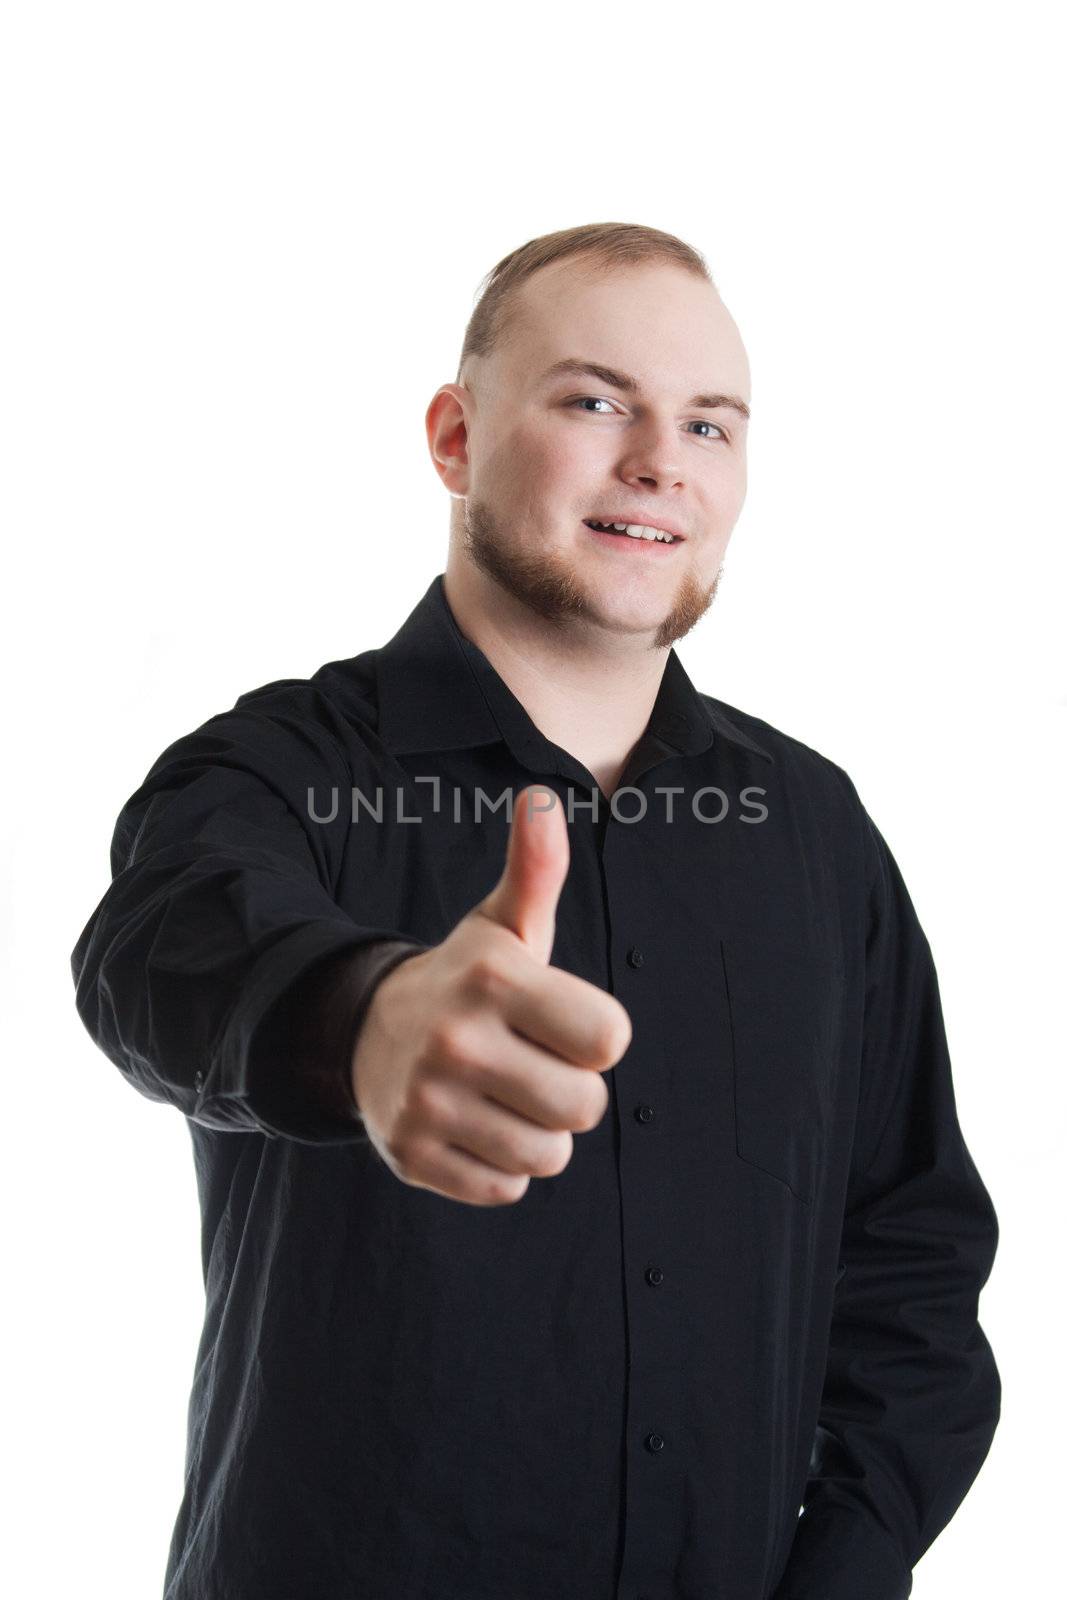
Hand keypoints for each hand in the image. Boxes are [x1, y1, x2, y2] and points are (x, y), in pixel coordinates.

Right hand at [350, 783, 631, 1205]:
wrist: (365, 1034)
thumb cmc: (467, 981)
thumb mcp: (503, 926)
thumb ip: (536, 869)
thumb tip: (543, 799)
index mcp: (494, 979)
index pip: (610, 1039)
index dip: (597, 1035)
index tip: (564, 1022)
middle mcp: (457, 1041)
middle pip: (585, 1107)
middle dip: (571, 1091)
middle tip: (533, 1064)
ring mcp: (429, 1104)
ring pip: (548, 1156)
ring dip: (538, 1133)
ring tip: (504, 1096)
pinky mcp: (413, 1159)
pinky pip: (505, 1190)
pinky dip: (499, 1168)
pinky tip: (473, 1125)